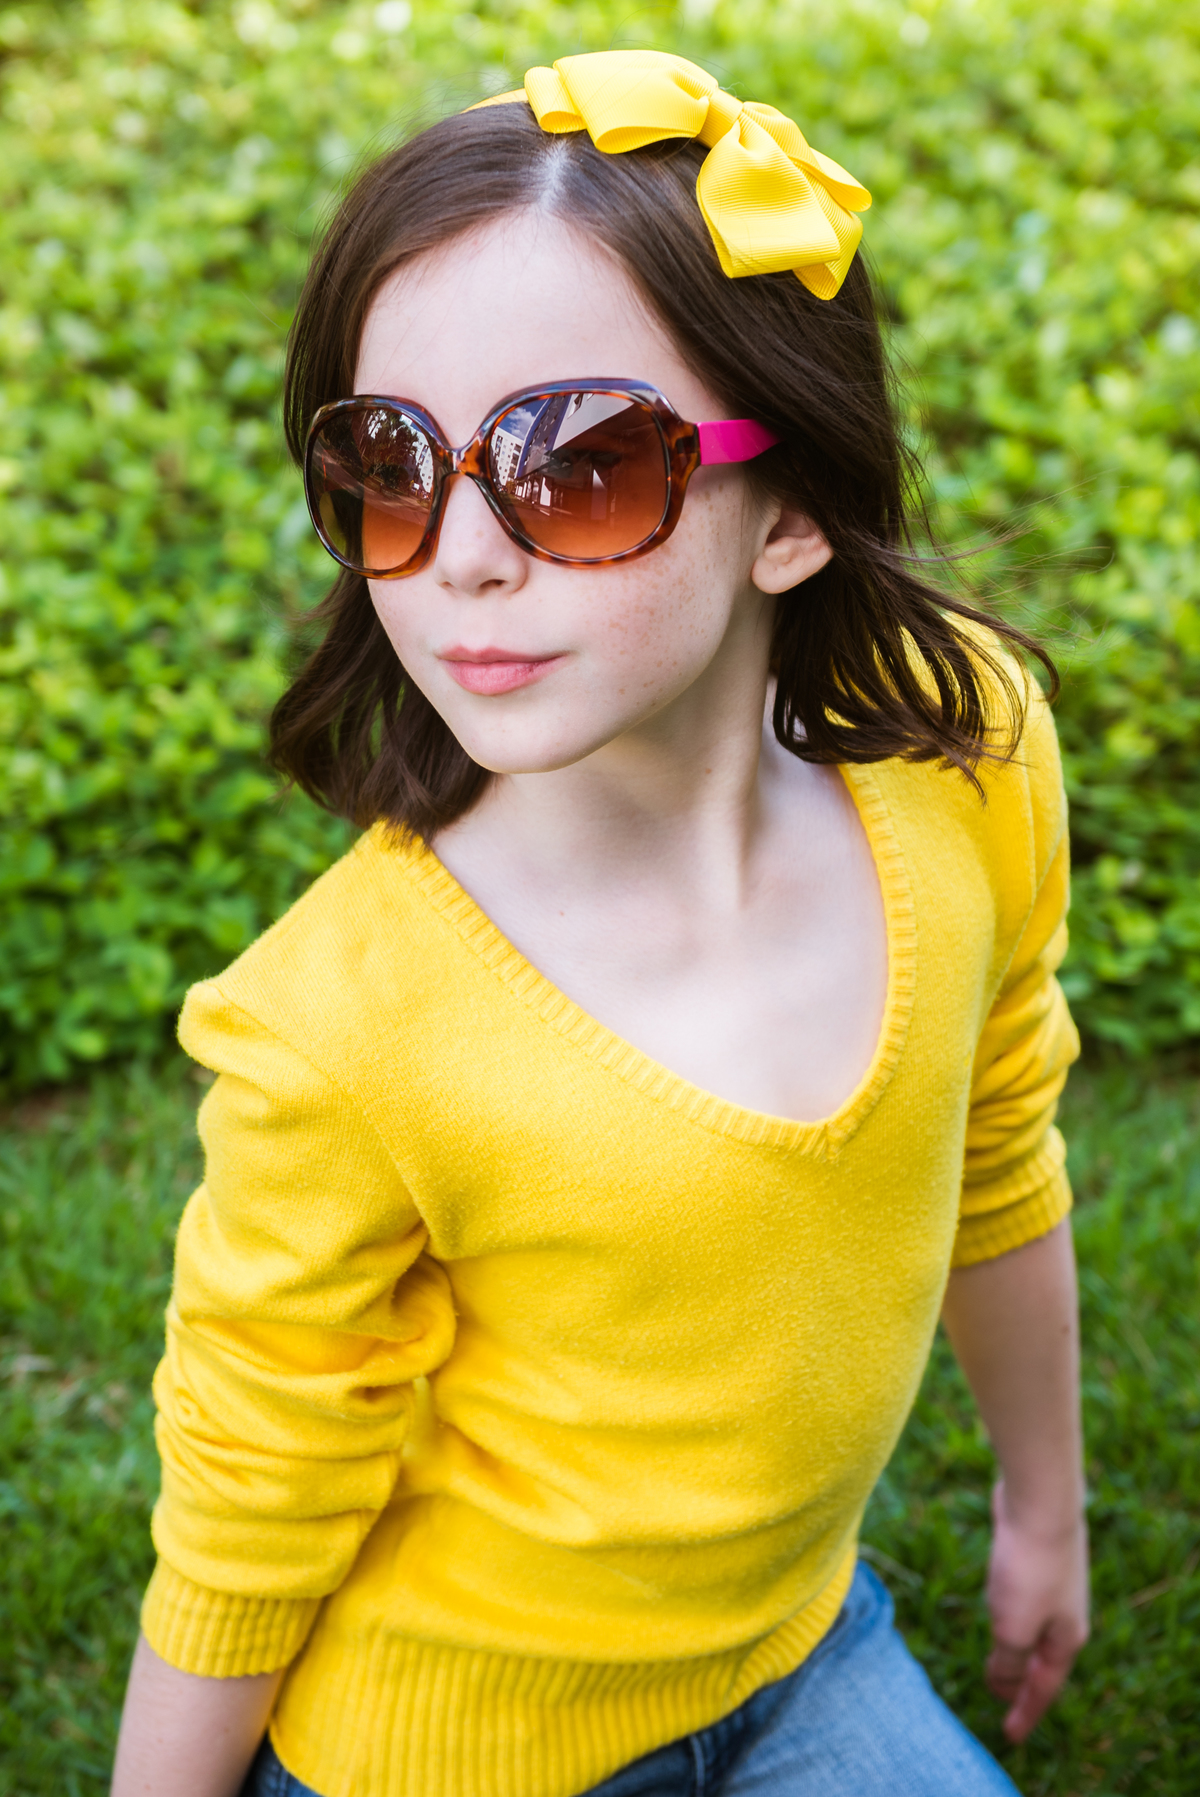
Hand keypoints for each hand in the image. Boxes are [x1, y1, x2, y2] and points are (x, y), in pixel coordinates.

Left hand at [984, 1477, 1088, 1742]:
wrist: (1040, 1503)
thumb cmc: (1029, 1569)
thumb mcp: (1013, 1628)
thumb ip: (1008, 1662)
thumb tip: (1003, 1684)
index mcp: (1065, 1640)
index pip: (1042, 1689)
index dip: (1024, 1713)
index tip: (1010, 1736)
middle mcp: (1065, 1614)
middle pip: (1042, 1660)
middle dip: (1023, 1684)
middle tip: (1005, 1703)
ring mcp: (1053, 1585)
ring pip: (1032, 1628)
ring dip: (1016, 1649)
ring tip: (1001, 1663)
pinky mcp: (1036, 1559)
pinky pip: (1022, 1599)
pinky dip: (1012, 1615)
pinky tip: (999, 1606)